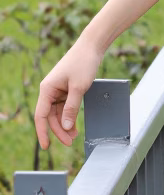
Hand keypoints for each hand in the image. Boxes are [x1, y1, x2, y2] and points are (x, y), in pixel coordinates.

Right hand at [34, 34, 104, 150]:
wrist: (91, 47)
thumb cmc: (83, 64)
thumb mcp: (79, 88)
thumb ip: (72, 108)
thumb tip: (67, 126)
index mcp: (47, 89)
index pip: (41, 116)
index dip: (43, 132)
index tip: (46, 146)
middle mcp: (49, 90)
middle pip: (50, 116)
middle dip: (59, 130)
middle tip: (70, 143)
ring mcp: (58, 90)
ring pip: (58, 113)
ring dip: (65, 125)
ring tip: (74, 137)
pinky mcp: (66, 89)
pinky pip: (65, 107)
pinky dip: (69, 116)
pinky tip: (74, 126)